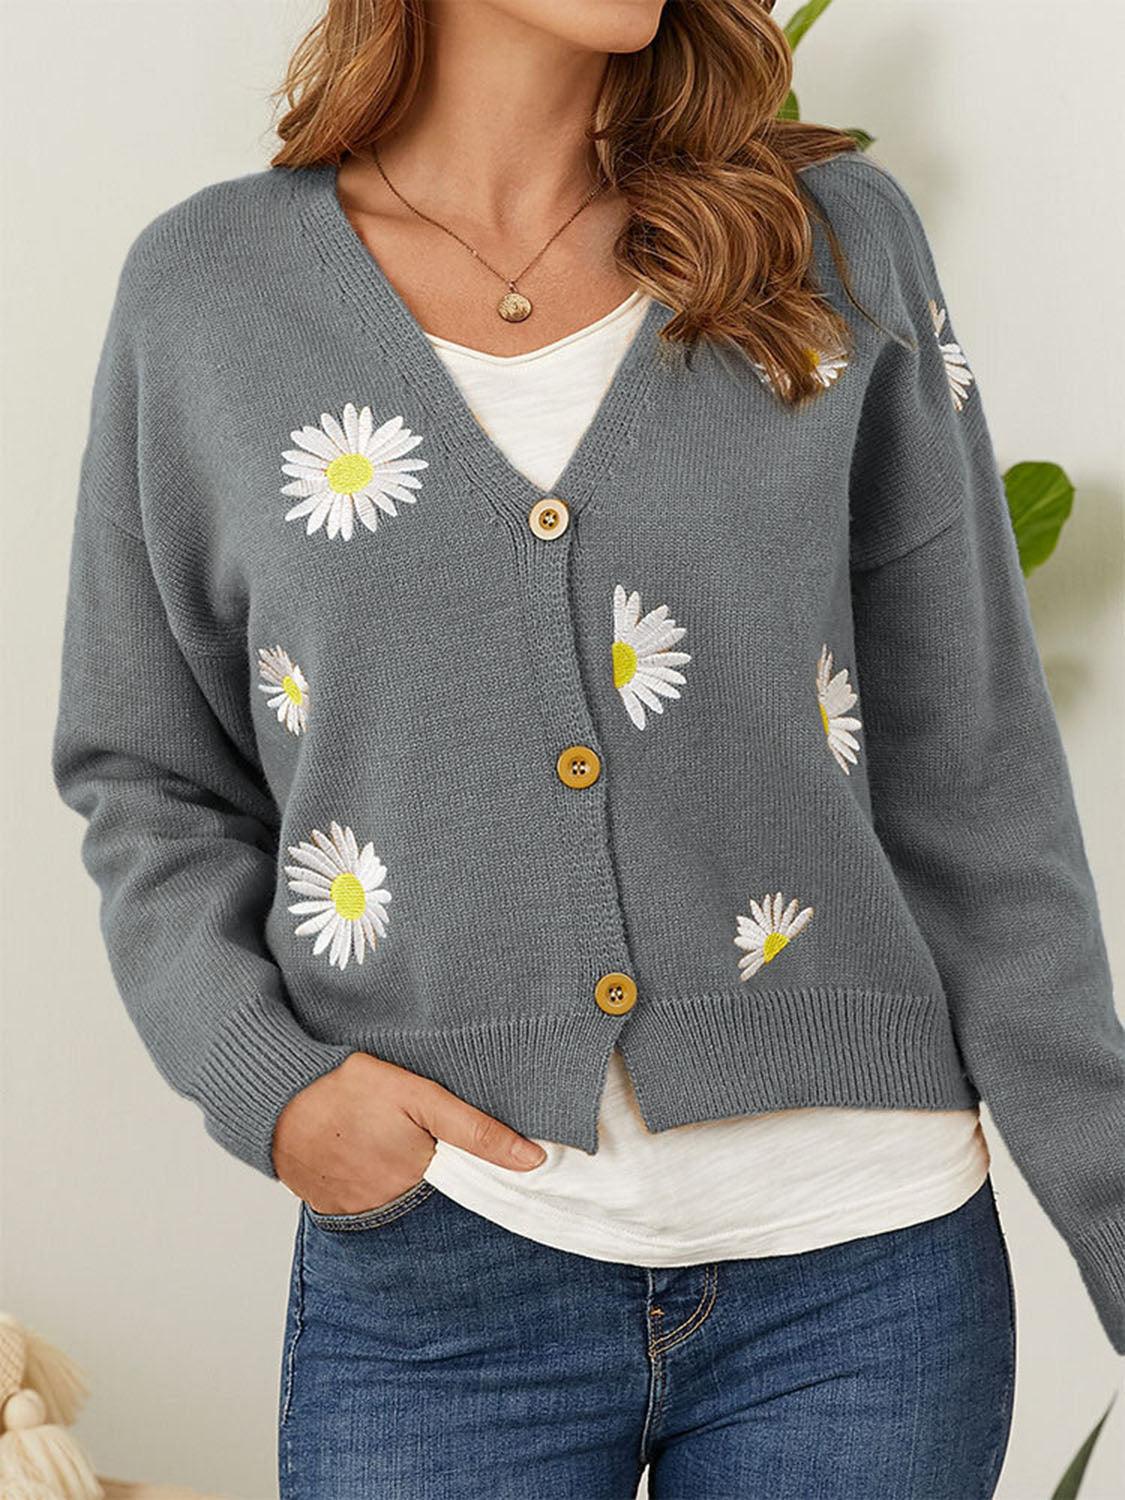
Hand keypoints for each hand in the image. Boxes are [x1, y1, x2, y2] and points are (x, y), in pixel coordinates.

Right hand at [271, 1051, 546, 1214]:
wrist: (276, 1099)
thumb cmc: (348, 1089)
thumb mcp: (419, 1096)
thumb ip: (477, 1130)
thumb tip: (534, 1161)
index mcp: (420, 1180)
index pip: (468, 1194)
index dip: (484, 1182)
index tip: (504, 1174)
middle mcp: (392, 1208)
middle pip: (436, 1202)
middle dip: (442, 1182)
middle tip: (426, 1145)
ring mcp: (360, 1214)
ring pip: (403, 1206)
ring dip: (408, 1187)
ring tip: (394, 1149)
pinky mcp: (333, 1211)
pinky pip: (369, 1207)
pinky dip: (376, 1189)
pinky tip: (371, 1159)